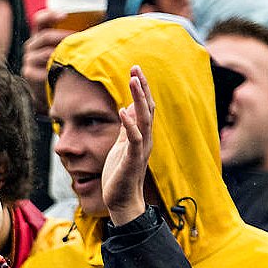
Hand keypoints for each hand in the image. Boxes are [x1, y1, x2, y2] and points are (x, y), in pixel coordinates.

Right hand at [21, 7, 69, 106]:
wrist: (52, 90)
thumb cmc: (64, 65)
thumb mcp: (67, 48)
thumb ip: (76, 38)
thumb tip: (103, 25)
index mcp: (41, 35)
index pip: (40, 19)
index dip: (49, 15)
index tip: (64, 15)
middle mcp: (32, 45)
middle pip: (45, 36)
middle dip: (63, 37)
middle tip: (79, 40)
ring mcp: (28, 59)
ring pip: (46, 53)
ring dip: (62, 54)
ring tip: (76, 57)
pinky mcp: (28, 73)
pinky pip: (43, 69)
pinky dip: (55, 70)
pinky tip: (65, 73)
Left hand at [102, 65, 155, 226]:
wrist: (122, 200)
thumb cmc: (120, 174)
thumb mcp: (121, 146)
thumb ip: (126, 129)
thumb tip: (127, 109)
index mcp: (142, 135)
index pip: (144, 107)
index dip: (141, 89)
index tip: (135, 70)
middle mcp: (145, 139)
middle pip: (147, 108)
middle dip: (142, 87)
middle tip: (136, 67)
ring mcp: (140, 148)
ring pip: (144, 119)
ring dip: (139, 99)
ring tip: (133, 81)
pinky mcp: (132, 159)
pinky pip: (134, 139)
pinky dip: (129, 124)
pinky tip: (123, 111)